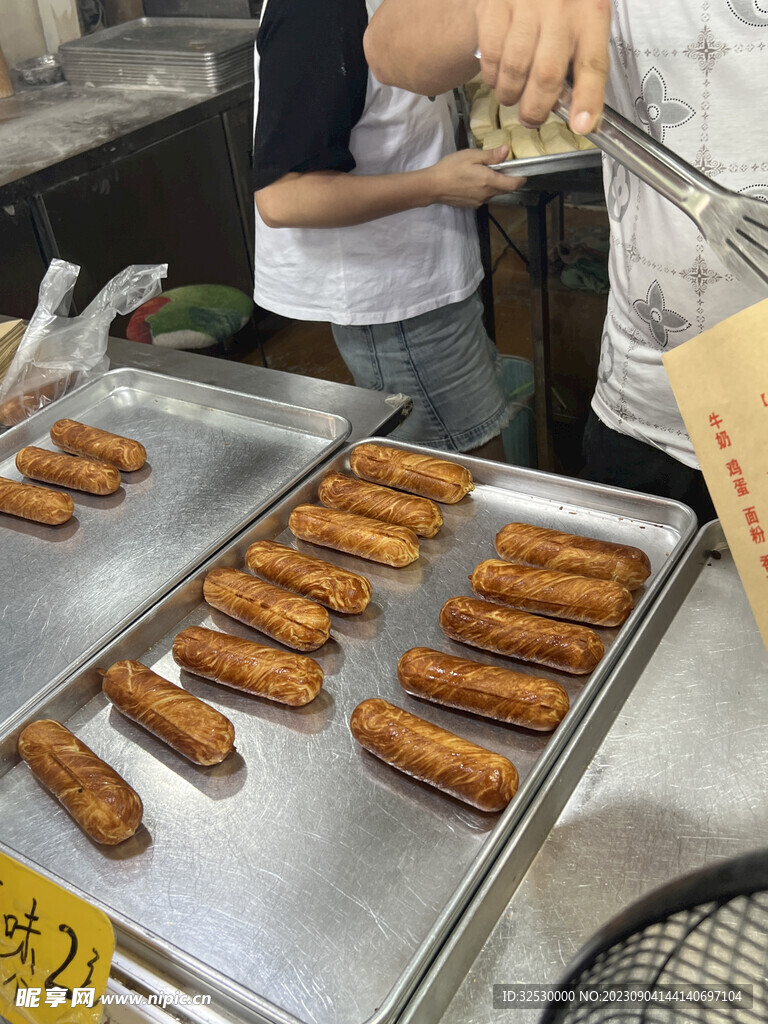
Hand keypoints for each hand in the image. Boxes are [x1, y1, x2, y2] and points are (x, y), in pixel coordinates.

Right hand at [427, 147, 524, 207]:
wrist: (433, 186)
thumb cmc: (451, 168)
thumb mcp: (471, 156)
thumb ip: (490, 156)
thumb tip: (506, 150)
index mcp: (489, 181)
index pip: (513, 184)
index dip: (520, 179)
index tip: (522, 172)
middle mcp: (487, 195)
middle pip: (505, 190)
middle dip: (507, 180)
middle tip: (502, 168)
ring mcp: (479, 202)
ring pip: (494, 193)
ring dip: (494, 185)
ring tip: (483, 173)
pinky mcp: (472, 205)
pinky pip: (484, 197)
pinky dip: (484, 190)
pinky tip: (473, 182)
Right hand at [475, 0, 609, 132]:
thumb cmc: (560, 5)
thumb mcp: (583, 23)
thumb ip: (583, 65)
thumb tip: (582, 117)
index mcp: (590, 14)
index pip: (592, 64)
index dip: (587, 100)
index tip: (581, 125)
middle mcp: (560, 7)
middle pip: (547, 75)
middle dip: (536, 109)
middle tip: (531, 118)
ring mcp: (526, 5)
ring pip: (514, 70)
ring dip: (510, 94)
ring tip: (512, 94)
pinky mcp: (495, 6)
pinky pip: (491, 55)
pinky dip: (492, 75)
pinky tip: (498, 73)